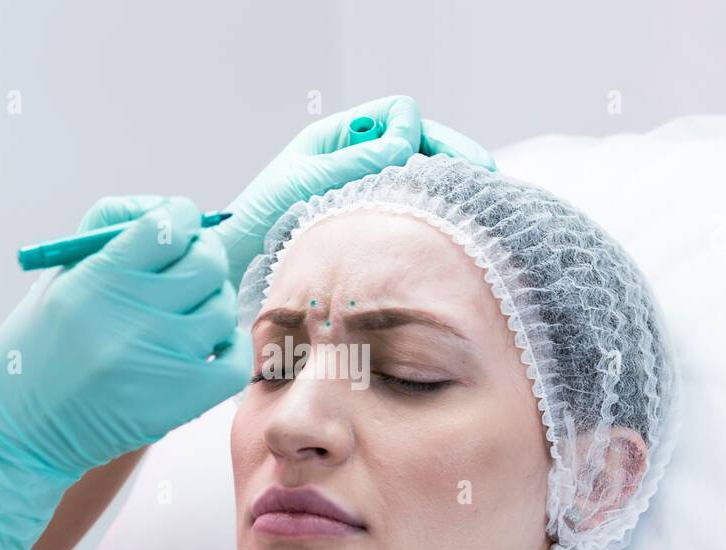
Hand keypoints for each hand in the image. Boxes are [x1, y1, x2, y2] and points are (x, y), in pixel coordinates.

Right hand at [0, 195, 249, 549]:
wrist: (19, 432)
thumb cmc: (40, 346)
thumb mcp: (58, 277)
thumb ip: (112, 232)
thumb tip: (170, 211)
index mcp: (96, 280)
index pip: (168, 226)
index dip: (181, 216)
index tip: (180, 224)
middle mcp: (130, 318)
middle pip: (206, 264)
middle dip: (203, 255)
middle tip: (190, 265)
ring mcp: (160, 361)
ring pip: (221, 308)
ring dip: (210, 303)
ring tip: (185, 313)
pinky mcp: (181, 401)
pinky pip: (234, 360)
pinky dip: (228, 346)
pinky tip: (205, 345)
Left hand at [214, 94, 496, 286]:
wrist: (240, 260)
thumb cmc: (263, 218)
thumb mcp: (309, 182)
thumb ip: (357, 161)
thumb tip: (407, 142)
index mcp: (340, 137)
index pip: (397, 113)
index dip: (413, 129)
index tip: (418, 156)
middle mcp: (358, 158)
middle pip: (419, 143)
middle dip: (452, 155)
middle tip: (485, 173)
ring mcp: (367, 191)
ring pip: (421, 177)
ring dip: (447, 185)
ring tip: (479, 202)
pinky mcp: (372, 223)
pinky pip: (411, 209)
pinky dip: (433, 213)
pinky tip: (453, 227)